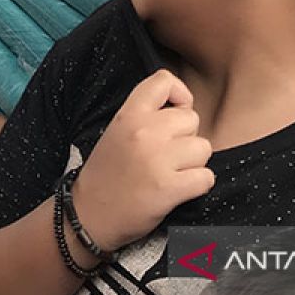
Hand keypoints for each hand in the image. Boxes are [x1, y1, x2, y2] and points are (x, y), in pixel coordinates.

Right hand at [72, 70, 213, 253]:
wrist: (88, 214)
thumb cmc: (106, 173)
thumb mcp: (117, 130)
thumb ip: (146, 114)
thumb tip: (182, 109)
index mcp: (128, 114)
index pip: (164, 80)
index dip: (178, 95)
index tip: (173, 113)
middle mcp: (144, 131)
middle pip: (192, 119)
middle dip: (185, 137)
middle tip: (166, 154)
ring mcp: (157, 159)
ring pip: (203, 148)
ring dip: (193, 162)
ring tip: (171, 172)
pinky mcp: (169, 188)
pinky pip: (206, 177)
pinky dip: (197, 185)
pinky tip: (178, 189)